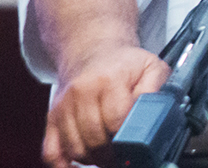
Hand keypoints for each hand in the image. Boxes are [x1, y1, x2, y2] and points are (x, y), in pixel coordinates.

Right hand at [42, 44, 169, 167]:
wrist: (93, 51)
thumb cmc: (124, 63)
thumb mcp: (150, 67)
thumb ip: (156, 90)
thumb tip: (154, 113)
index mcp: (109, 79)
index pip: (117, 121)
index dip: (128, 139)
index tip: (138, 147)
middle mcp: (82, 92)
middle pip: (95, 139)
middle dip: (112, 154)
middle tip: (125, 156)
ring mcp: (64, 106)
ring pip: (75, 148)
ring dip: (93, 159)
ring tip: (109, 155)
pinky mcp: (52, 117)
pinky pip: (51, 151)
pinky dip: (63, 165)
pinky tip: (79, 165)